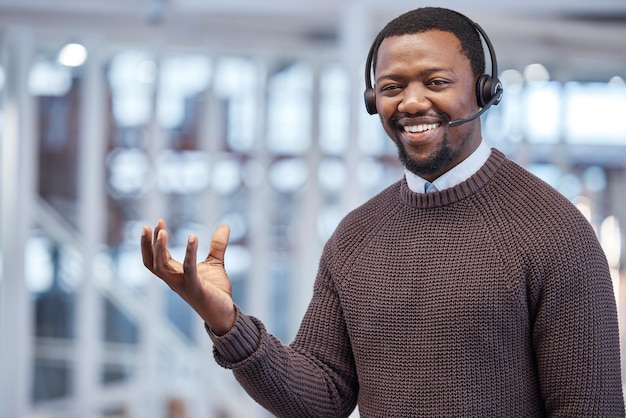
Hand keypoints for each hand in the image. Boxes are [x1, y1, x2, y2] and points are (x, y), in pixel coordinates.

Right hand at [141, 219, 235, 335]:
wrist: (225, 313)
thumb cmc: (216, 291)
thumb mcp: (215, 263)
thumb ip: (217, 245)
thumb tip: (225, 226)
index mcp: (175, 274)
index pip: (156, 257)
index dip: (153, 241)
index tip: (158, 222)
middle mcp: (174, 280)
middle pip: (152, 262)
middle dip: (148, 243)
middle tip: (152, 223)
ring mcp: (182, 285)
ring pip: (161, 267)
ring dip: (159, 248)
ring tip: (162, 230)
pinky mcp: (195, 288)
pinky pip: (188, 269)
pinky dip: (189, 252)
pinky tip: (193, 236)